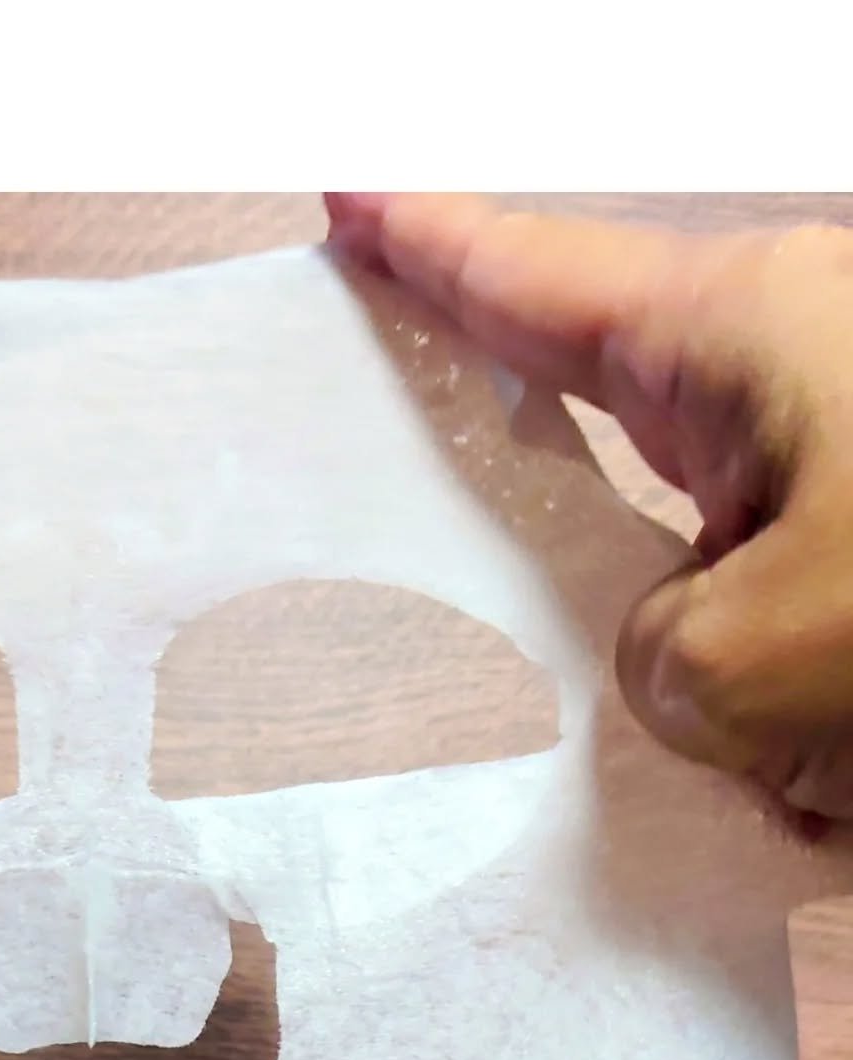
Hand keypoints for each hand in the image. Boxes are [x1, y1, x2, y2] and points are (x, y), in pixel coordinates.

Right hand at [326, 192, 852, 819]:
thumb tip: (695, 663)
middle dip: (588, 534)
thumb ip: (656, 662)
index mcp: (741, 334)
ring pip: (719, 566)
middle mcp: (801, 366)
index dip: (425, 246)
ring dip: (747, 684)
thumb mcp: (749, 667)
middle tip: (556, 587)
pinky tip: (852, 770)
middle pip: (617, 432)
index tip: (348, 199)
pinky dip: (810, 709)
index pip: (531, 275)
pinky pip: (797, 618)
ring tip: (817, 753)